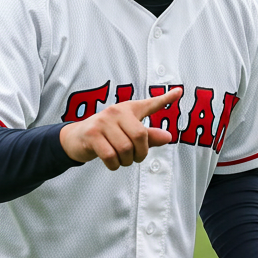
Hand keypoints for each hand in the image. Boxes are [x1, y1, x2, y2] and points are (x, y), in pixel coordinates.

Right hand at [59, 87, 182, 169]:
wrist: (76, 138)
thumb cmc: (106, 135)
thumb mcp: (127, 134)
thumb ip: (148, 136)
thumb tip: (168, 137)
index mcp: (128, 109)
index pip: (150, 104)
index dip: (165, 98)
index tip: (180, 92)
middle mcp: (116, 112)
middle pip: (140, 136)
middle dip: (140, 153)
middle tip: (134, 158)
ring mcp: (103, 122)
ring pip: (125, 149)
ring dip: (126, 161)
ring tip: (121, 160)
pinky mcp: (92, 134)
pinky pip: (110, 156)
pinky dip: (114, 165)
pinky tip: (112, 163)